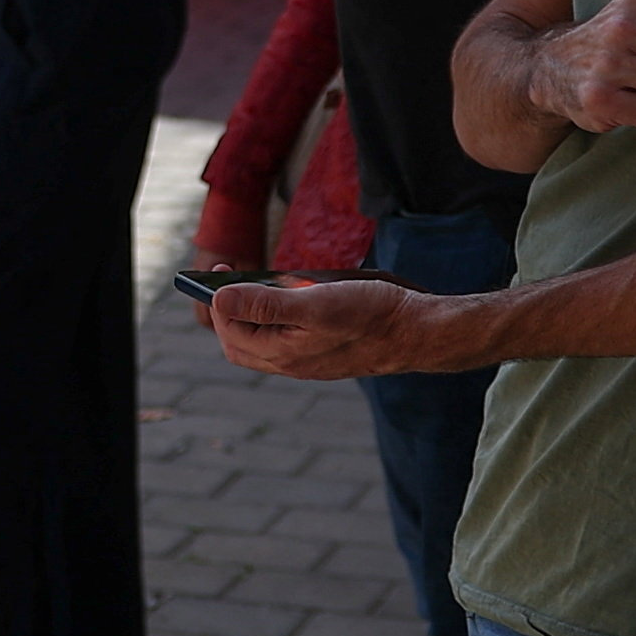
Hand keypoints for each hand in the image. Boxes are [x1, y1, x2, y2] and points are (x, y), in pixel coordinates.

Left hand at [206, 274, 455, 381]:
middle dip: (228, 311)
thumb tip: (218, 300)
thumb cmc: (370, 314)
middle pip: (240, 342)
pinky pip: (286, 340)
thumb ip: (264, 305)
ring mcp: (308, 361)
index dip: (218, 302)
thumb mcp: (314, 303)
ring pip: (263, 342)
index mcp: (282, 354)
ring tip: (260, 283)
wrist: (417, 332)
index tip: (221, 272)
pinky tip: (291, 296)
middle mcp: (291, 363)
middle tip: (230, 277)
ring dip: (254, 314)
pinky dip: (277, 318)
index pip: (229, 332)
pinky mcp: (324, 354)